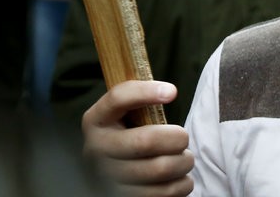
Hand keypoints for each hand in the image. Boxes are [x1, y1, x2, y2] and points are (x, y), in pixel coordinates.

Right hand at [83, 80, 194, 196]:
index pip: (118, 98)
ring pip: (160, 169)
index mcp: (96, 121)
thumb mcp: (123, 116)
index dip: (146, 92)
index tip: (172, 92)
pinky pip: (164, 193)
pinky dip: (182, 183)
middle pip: (146, 141)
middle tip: (183, 138)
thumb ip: (138, 102)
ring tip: (184, 158)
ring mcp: (107, 179)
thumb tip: (169, 92)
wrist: (112, 173)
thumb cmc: (128, 135)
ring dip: (183, 162)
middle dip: (177, 137)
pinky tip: (179, 177)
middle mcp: (95, 150)